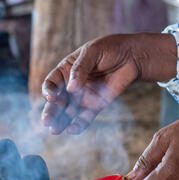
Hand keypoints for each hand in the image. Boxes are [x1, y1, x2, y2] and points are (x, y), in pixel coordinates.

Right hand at [40, 33, 176, 134]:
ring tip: (55, 130)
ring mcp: (83, 96)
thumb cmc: (109, 48)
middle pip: (57, 101)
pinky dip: (78, 125)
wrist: (131, 56)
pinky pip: (85, 118)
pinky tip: (72, 130)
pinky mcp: (96, 105)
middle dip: (51, 111)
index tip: (52, 97)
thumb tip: (71, 88)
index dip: (49, 91)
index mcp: (66, 70)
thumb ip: (80, 69)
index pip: (52, 83)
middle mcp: (71, 85)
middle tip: (47, 121)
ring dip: (61, 122)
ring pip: (68, 112)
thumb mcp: (92, 52)